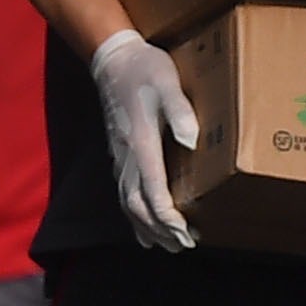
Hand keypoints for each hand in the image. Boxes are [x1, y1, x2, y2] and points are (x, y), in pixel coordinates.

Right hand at [91, 31, 201, 252]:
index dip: (168, 217)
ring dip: (147, 227)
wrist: (113, 59)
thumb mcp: (167, 81)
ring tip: (166, 245)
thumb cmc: (145, 69)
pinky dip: (134, 215)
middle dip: (160, 230)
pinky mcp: (120, 154)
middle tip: (183, 245)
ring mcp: (120, 157)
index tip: (185, 233)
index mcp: (141, 142)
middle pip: (138, 205)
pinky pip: (124, 192)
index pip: (152, 190)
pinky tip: (143, 226)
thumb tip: (191, 141)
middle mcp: (127, 156)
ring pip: (128, 203)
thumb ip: (180, 110)